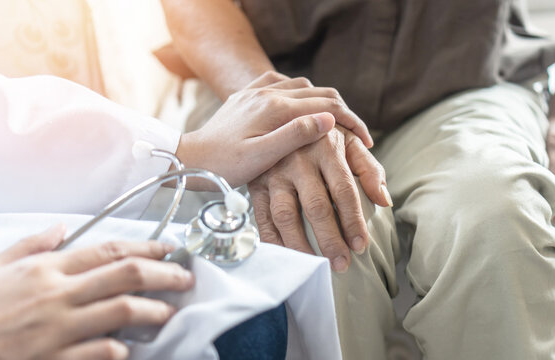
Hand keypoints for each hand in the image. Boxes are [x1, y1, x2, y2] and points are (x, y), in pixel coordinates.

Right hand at [0, 224, 193, 359]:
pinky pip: (100, 352)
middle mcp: (58, 294)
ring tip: (169, 312)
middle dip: (164, 275)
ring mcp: (58, 328)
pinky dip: (120, 349)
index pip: (109, 250)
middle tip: (185, 278)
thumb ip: (33, 245)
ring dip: (154, 310)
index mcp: (48, 268)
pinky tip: (130, 348)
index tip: (168, 251)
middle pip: (126, 275)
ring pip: (122, 311)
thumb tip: (62, 228)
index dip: (146, 248)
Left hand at [176, 71, 373, 188]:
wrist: (188, 158)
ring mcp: (256, 92)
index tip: (365, 141)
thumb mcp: (261, 157)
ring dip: (322, 101)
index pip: (325, 106)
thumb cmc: (224, 165)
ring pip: (302, 85)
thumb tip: (328, 120)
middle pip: (318, 92)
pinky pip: (280, 84)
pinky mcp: (246, 96)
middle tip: (357, 134)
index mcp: (275, 108)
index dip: (351, 122)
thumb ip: (295, 136)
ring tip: (334, 123)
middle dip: (342, 111)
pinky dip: (299, 93)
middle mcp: (268, 93)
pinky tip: (300, 106)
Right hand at [249, 125, 391, 272]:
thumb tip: (384, 201)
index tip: (360, 246)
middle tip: (341, 264)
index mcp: (326, 147)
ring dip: (300, 245)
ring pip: (286, 215)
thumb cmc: (322, 134)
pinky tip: (286, 256)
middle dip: (330, 239)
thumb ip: (369, 169)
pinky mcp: (255, 183)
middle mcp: (298, 159)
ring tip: (315, 265)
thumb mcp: (349, 141)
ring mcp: (273, 172)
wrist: (278, 117)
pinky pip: (262, 216)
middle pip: (316, 207)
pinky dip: (273, 240)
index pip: (343, 190)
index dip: (353, 220)